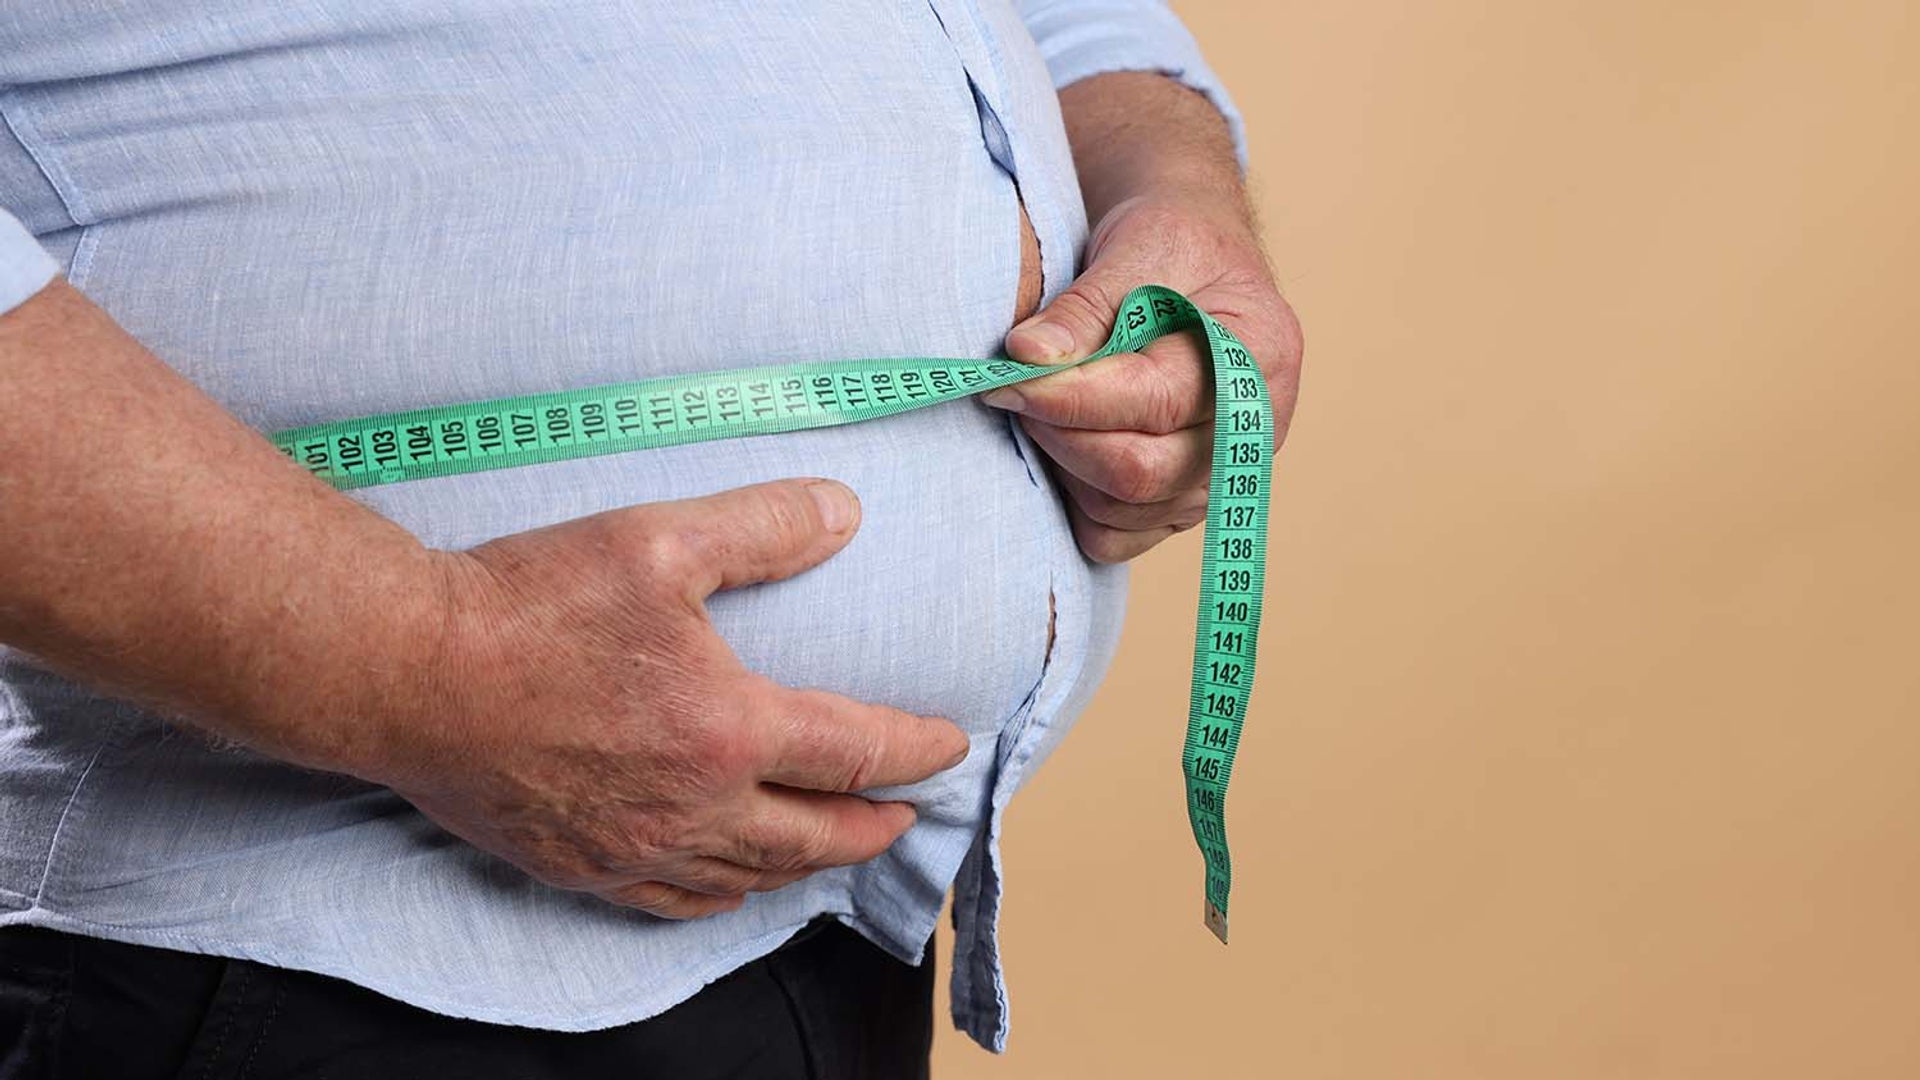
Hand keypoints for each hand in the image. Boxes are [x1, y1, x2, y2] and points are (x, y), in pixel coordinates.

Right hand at [369, 479, 969, 918]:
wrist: (406, 671)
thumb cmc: (528, 604)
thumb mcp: (657, 539)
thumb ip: (764, 527)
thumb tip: (846, 513)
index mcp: (729, 729)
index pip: (856, 751)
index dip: (915, 748)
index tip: (950, 744)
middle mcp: (694, 806)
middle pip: (817, 836)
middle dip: (876, 825)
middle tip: (909, 813)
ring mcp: (636, 847)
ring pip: (752, 877)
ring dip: (810, 864)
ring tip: (837, 846)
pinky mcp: (581, 865)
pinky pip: (676, 902)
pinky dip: (727, 895)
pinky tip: (734, 884)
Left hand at [983, 194, 1301, 562]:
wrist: (1197, 262)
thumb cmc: (1175, 247)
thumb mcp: (1136, 247)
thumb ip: (1084, 306)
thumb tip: (1026, 355)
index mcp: (1259, 358)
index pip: (1156, 401)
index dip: (1071, 397)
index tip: (1008, 378)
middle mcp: (1253, 432)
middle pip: (1141, 472)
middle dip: (1061, 434)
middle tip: (1015, 392)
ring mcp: (1220, 476)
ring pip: (1121, 510)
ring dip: (1063, 466)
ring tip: (1043, 409)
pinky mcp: (1183, 502)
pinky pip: (1118, 535)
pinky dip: (1077, 502)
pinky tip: (1065, 448)